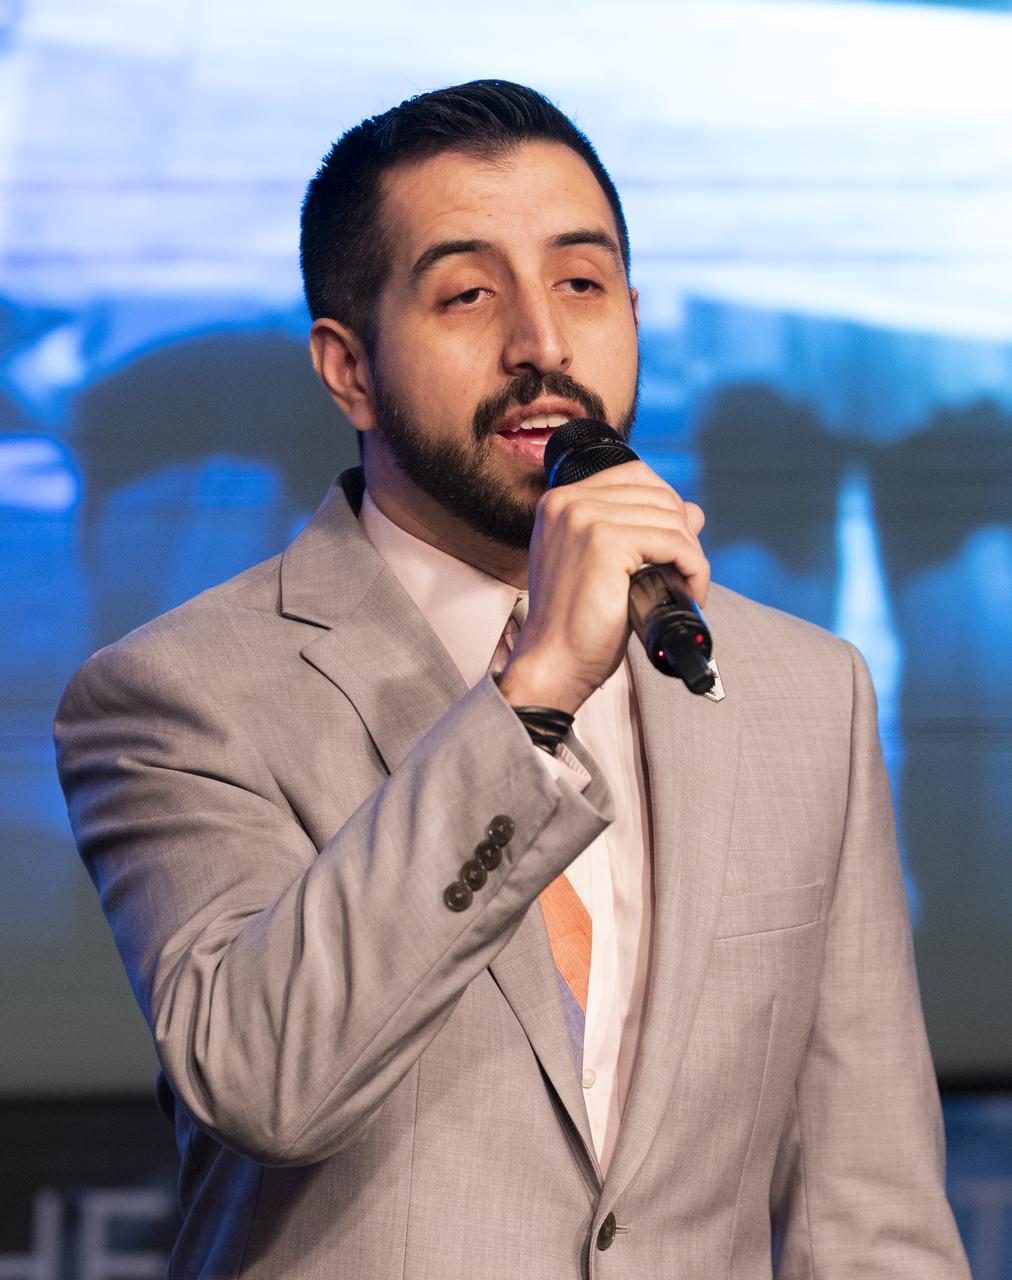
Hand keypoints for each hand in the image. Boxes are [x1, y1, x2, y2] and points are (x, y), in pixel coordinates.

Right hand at [498, 460, 708, 714]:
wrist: (554, 662)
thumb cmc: (576, 623)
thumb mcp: (604, 565)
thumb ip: (639, 530)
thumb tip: (693, 510)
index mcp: (560, 502)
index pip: (635, 476)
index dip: (666, 508)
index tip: (674, 547)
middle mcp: (567, 502)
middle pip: (657, 494)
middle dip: (683, 533)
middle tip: (684, 574)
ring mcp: (584, 518)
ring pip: (671, 518)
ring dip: (691, 555)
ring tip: (686, 588)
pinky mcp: (605, 541)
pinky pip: (675, 543)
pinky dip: (693, 569)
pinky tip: (690, 592)